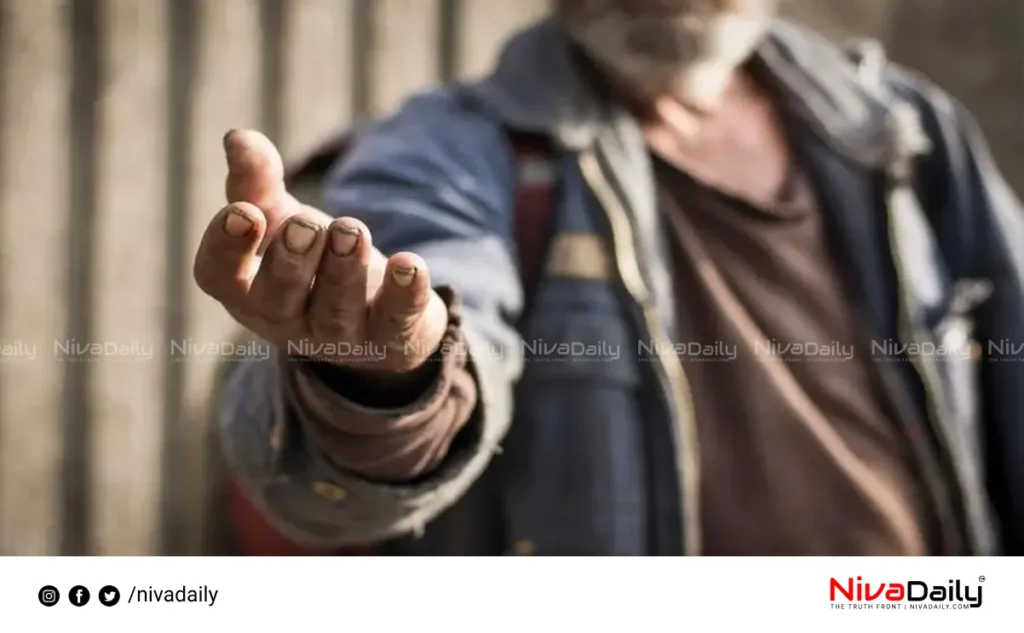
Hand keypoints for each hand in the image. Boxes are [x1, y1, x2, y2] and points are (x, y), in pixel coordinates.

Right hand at [193, 129, 447, 372]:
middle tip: (306, 225)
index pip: (218, 276)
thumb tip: (237, 137)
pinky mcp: (390, 336)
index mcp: (246, 290)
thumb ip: (256, 182)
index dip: (226, 247)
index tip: (244, 211)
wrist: (374, 312)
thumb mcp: (280, 219)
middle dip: (291, 261)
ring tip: (351, 230)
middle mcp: (286, 319)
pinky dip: (403, 293)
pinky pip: (396, 320)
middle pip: (278, 299)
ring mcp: (339, 335)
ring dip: (344, 269)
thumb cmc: (310, 259)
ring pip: (337, 309)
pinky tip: (408, 264)